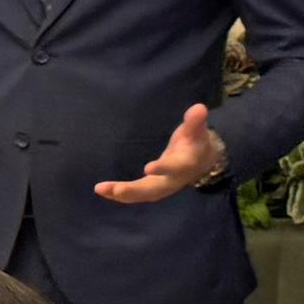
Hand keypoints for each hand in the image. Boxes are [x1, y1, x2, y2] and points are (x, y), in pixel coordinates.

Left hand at [98, 102, 226, 202]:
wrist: (201, 161)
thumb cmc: (195, 142)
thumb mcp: (197, 130)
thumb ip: (195, 121)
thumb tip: (199, 107)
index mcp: (185, 164)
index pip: (174, 167)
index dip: (163, 168)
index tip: (148, 168)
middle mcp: (173, 180)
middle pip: (154, 189)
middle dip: (135, 190)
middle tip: (116, 190)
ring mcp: (162, 187)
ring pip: (142, 195)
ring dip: (122, 194)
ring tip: (101, 189)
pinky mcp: (153, 189)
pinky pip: (136, 195)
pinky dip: (120, 195)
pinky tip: (104, 191)